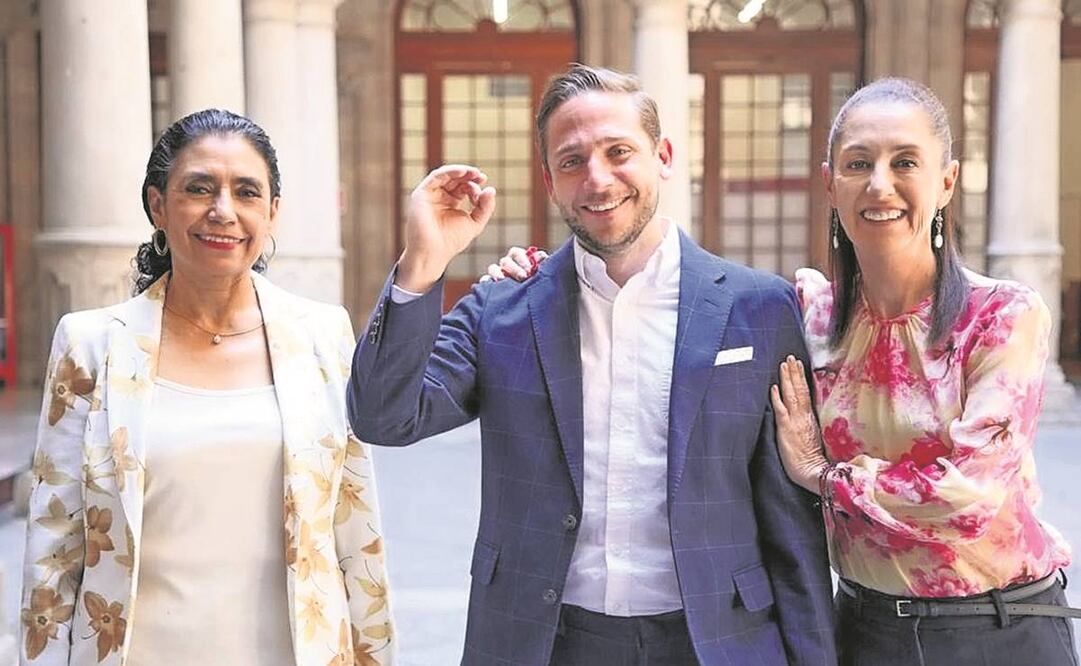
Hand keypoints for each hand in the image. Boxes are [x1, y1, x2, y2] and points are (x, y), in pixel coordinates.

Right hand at [398, 164, 496, 291]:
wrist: (434, 252)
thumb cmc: (452, 241)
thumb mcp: (475, 223)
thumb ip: (485, 207)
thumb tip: (491, 189)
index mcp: (450, 203)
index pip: (463, 187)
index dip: (475, 187)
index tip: (485, 192)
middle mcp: (439, 197)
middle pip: (455, 179)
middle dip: (469, 176)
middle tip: (481, 177)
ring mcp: (430, 195)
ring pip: (445, 175)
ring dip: (460, 171)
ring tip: (474, 172)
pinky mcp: (421, 194)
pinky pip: (435, 176)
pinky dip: (449, 171)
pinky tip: (462, 172)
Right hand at [479, 246, 548, 282]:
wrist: (528, 306)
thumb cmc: (536, 287)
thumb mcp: (540, 276)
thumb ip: (541, 266)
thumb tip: (542, 256)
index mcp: (518, 261)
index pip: (516, 253)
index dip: (522, 258)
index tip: (530, 269)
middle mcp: (506, 266)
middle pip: (506, 261)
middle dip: (514, 269)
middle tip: (523, 277)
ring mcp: (497, 276)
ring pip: (493, 269)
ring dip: (498, 273)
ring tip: (504, 281)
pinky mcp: (490, 286)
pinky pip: (485, 281)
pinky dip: (486, 282)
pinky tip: (492, 287)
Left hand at [769, 355, 829, 493]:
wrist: (813, 473)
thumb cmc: (814, 461)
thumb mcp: (817, 439)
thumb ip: (811, 426)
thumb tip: (808, 418)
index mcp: (811, 419)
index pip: (806, 393)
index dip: (802, 378)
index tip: (799, 365)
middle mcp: (804, 417)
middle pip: (800, 390)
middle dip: (795, 373)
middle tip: (791, 357)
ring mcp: (795, 422)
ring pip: (791, 395)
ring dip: (788, 379)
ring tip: (785, 364)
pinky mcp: (786, 429)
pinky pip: (781, 410)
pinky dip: (778, 397)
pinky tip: (774, 387)